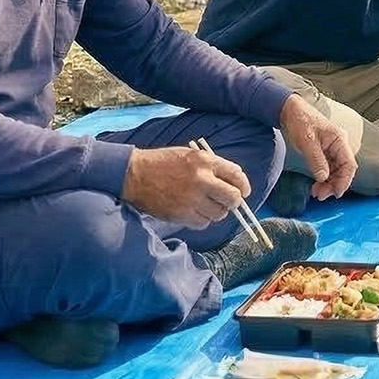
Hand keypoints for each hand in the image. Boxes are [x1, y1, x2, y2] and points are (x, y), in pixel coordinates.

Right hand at [122, 145, 249, 227]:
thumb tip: (233, 184)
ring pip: (219, 213)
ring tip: (209, 206)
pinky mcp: (180, 214)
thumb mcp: (190, 155)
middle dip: (235, 201)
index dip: (244, 185)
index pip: (236, 175)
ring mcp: (191, 199)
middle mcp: (201, 180)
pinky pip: (203, 223)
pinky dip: (203, 220)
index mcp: (205, 161)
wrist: (134, 174)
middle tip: (231, 202)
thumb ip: (212, 167)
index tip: (244, 191)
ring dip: (218, 211)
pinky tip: (196, 212)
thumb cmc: (163, 163)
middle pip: (233, 197)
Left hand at [279, 95, 356, 201]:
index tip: (337, 193)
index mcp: (339, 140)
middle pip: (344, 170)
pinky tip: (316, 185)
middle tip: (321, 196)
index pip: (349, 164)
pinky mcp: (325, 152)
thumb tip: (323, 177)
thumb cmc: (300, 121)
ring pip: (336, 171)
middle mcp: (339, 145)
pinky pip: (329, 169)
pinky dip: (324, 179)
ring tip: (317, 193)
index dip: (345, 180)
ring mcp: (332, 149)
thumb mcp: (307, 142)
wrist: (290, 111)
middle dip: (335, 184)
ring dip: (329, 183)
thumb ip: (316, 160)